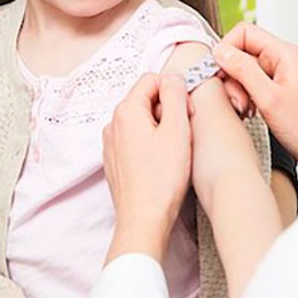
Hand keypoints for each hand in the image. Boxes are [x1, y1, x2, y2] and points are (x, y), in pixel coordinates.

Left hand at [102, 72, 191, 262]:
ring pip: (141, 120)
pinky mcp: (115, 160)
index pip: (151, 79)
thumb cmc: (161, 180)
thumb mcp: (177, 130)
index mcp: (126, 111)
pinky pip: (135, 139)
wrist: (143, 220)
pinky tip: (162, 163)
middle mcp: (114, 124)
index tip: (186, 112)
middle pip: (146, 99)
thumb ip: (175, 96)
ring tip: (173, 151)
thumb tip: (173, 77)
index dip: (174, 91)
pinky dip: (150, 144)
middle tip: (183, 133)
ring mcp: (112, 143)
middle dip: (167, 110)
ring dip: (160, 128)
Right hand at [214, 24, 297, 178]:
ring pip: (243, 69)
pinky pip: (250, 84)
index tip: (220, 71)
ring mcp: (279, 74)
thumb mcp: (269, 98)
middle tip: (237, 98)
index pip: (244, 32)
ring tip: (245, 109)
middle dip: (232, 74)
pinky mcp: (276, 89)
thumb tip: (220, 51)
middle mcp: (282, 59)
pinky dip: (244, 97)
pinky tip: (249, 111)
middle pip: (241, 51)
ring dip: (237, 89)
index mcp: (284, 53)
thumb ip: (243, 70)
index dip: (227, 49)